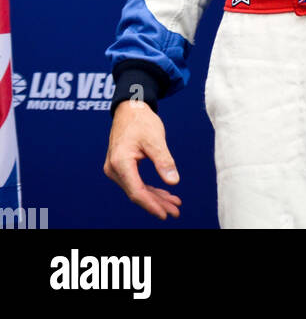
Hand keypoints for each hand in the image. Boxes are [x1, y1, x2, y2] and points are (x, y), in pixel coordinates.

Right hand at [103, 101, 180, 219]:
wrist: (130, 108)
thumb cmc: (141, 120)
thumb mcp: (155, 139)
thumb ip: (163, 160)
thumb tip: (173, 182)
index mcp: (120, 162)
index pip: (136, 191)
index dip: (151, 205)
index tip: (165, 213)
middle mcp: (113, 168)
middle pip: (137, 193)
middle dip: (157, 203)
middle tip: (175, 211)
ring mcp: (115, 169)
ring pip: (137, 189)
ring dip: (155, 198)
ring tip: (174, 204)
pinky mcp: (120, 167)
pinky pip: (135, 182)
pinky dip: (150, 189)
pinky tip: (164, 194)